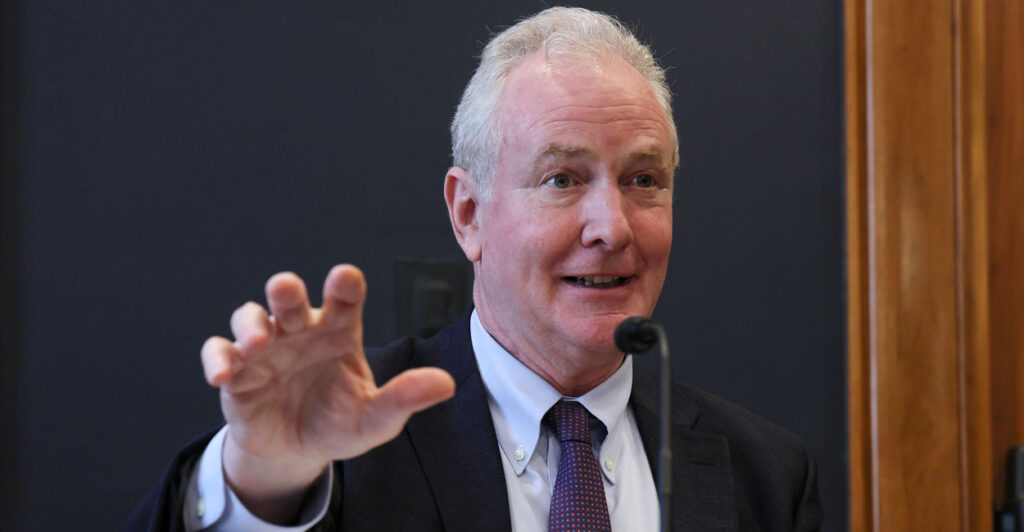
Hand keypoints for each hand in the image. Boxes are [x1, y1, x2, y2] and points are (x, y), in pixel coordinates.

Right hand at [200, 264, 455, 522]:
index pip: (344, 298)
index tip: (345, 278)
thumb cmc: (339, 422)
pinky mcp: (236, 372)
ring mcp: (265, 348)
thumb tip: (445, 383)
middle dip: (287, 290)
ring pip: (250, 317)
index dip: (343, 284)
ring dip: (251, 323)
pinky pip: (219, 353)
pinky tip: (222, 375)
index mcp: (339, 331)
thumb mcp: (375, 419)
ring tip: (259, 342)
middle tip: (286, 289)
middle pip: (291, 298)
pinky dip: (217, 359)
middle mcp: (301, 330)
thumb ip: (404, 398)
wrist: (297, 453)